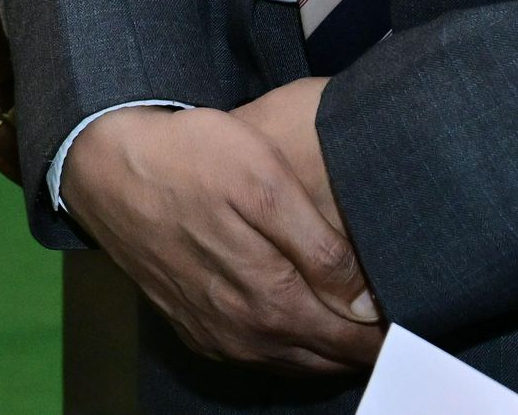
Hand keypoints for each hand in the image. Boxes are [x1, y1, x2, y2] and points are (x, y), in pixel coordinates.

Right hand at [61, 104, 382, 374]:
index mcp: (271, 301)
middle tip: (395, 310)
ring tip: (356, 314)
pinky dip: (287, 342)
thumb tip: (366, 303)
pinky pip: (257, 352)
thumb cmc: (188, 158)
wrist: (102, 164)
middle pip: (329, 356)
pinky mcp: (193, 326)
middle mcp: (245, 333)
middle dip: (365, 341)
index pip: (356, 339)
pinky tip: (297, 313)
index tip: (415, 305)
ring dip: (328, 344)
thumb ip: (319, 248)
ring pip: (294, 359)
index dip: (392, 328)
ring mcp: (216, 334)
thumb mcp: (263, 180)